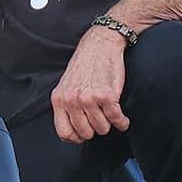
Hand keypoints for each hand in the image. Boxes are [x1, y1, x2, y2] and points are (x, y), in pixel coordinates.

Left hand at [50, 26, 129, 143]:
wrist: (99, 44)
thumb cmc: (84, 65)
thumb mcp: (66, 85)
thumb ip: (66, 106)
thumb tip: (71, 132)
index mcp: (59, 99)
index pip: (64, 133)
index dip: (76, 136)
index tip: (84, 132)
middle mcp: (72, 100)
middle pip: (86, 133)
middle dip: (95, 128)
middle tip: (99, 116)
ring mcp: (89, 98)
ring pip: (102, 129)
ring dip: (109, 123)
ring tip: (108, 112)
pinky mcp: (107, 95)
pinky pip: (117, 120)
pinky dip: (122, 122)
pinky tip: (121, 117)